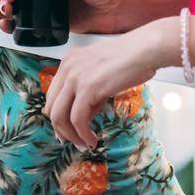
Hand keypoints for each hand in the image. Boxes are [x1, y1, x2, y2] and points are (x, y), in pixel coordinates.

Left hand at [42, 21, 172, 148]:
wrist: (143, 50)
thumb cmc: (130, 60)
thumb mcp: (99, 72)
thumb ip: (88, 89)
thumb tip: (86, 113)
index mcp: (68, 62)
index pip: (52, 96)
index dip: (58, 117)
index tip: (67, 130)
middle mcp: (67, 68)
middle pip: (51, 108)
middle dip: (61, 129)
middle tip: (74, 141)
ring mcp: (75, 78)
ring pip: (59, 116)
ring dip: (71, 135)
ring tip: (84, 143)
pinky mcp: (87, 89)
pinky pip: (78, 120)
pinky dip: (83, 134)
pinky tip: (93, 139)